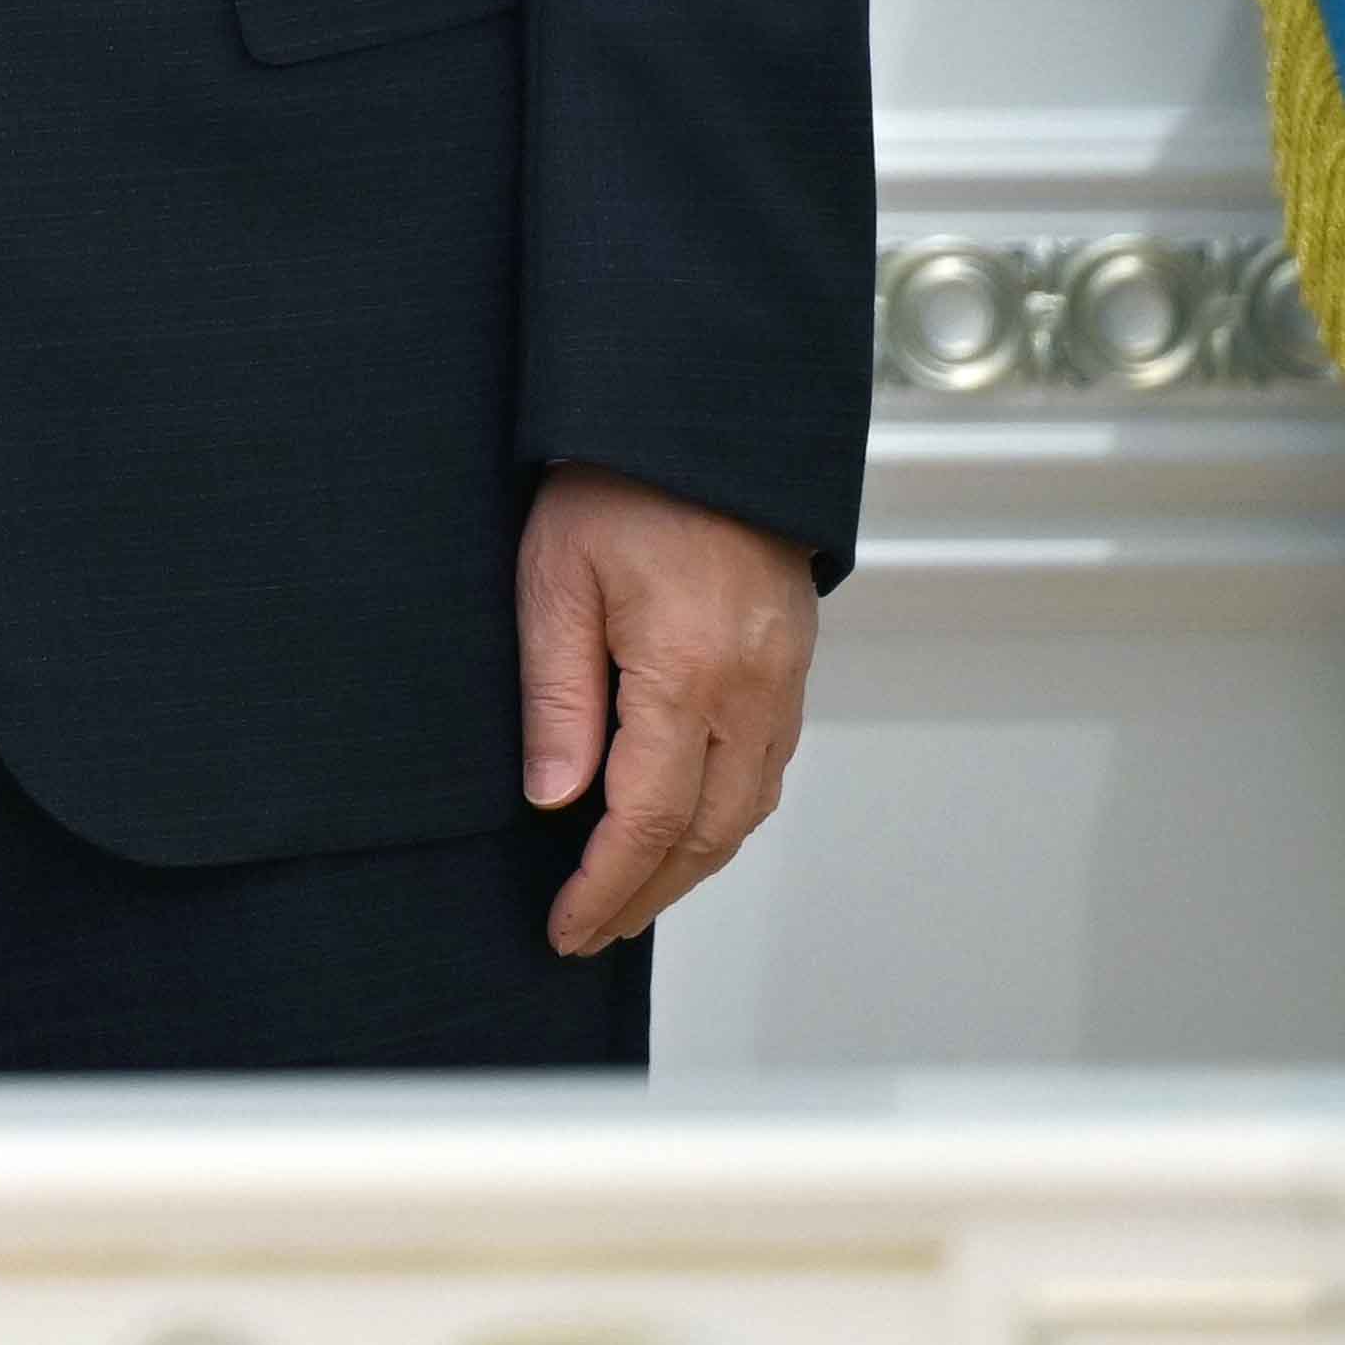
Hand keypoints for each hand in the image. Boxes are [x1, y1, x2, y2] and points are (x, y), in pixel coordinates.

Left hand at [518, 461, 817, 954]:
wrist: (703, 414)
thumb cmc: (619, 482)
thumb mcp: (555, 579)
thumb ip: (557, 697)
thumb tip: (554, 799)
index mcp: (688, 674)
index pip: (646, 821)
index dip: (605, 886)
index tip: (566, 926)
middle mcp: (751, 691)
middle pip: (707, 834)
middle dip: (647, 894)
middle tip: (591, 930)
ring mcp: (782, 680)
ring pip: (746, 810)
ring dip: (690, 864)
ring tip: (631, 895)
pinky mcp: (791, 663)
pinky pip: (765, 767)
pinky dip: (723, 815)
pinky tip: (683, 825)